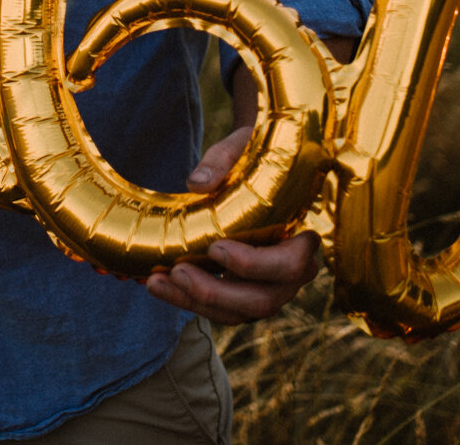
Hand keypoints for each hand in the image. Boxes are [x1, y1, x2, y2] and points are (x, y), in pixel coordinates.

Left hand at [143, 122, 321, 323]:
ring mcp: (268, 288)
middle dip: (218, 292)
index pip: (292, 265)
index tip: (216, 246)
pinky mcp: (242, 295)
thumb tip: (196, 183)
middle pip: (264, 300)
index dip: (255, 265)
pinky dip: (187, 302)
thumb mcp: (241, 147)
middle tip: (179, 270)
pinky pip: (219, 310)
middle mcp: (291, 273)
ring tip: (158, 282)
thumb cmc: (253, 156)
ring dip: (196, 303)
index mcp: (301, 238)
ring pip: (239, 313)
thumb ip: (222, 160)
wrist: (253, 167)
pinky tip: (158, 284)